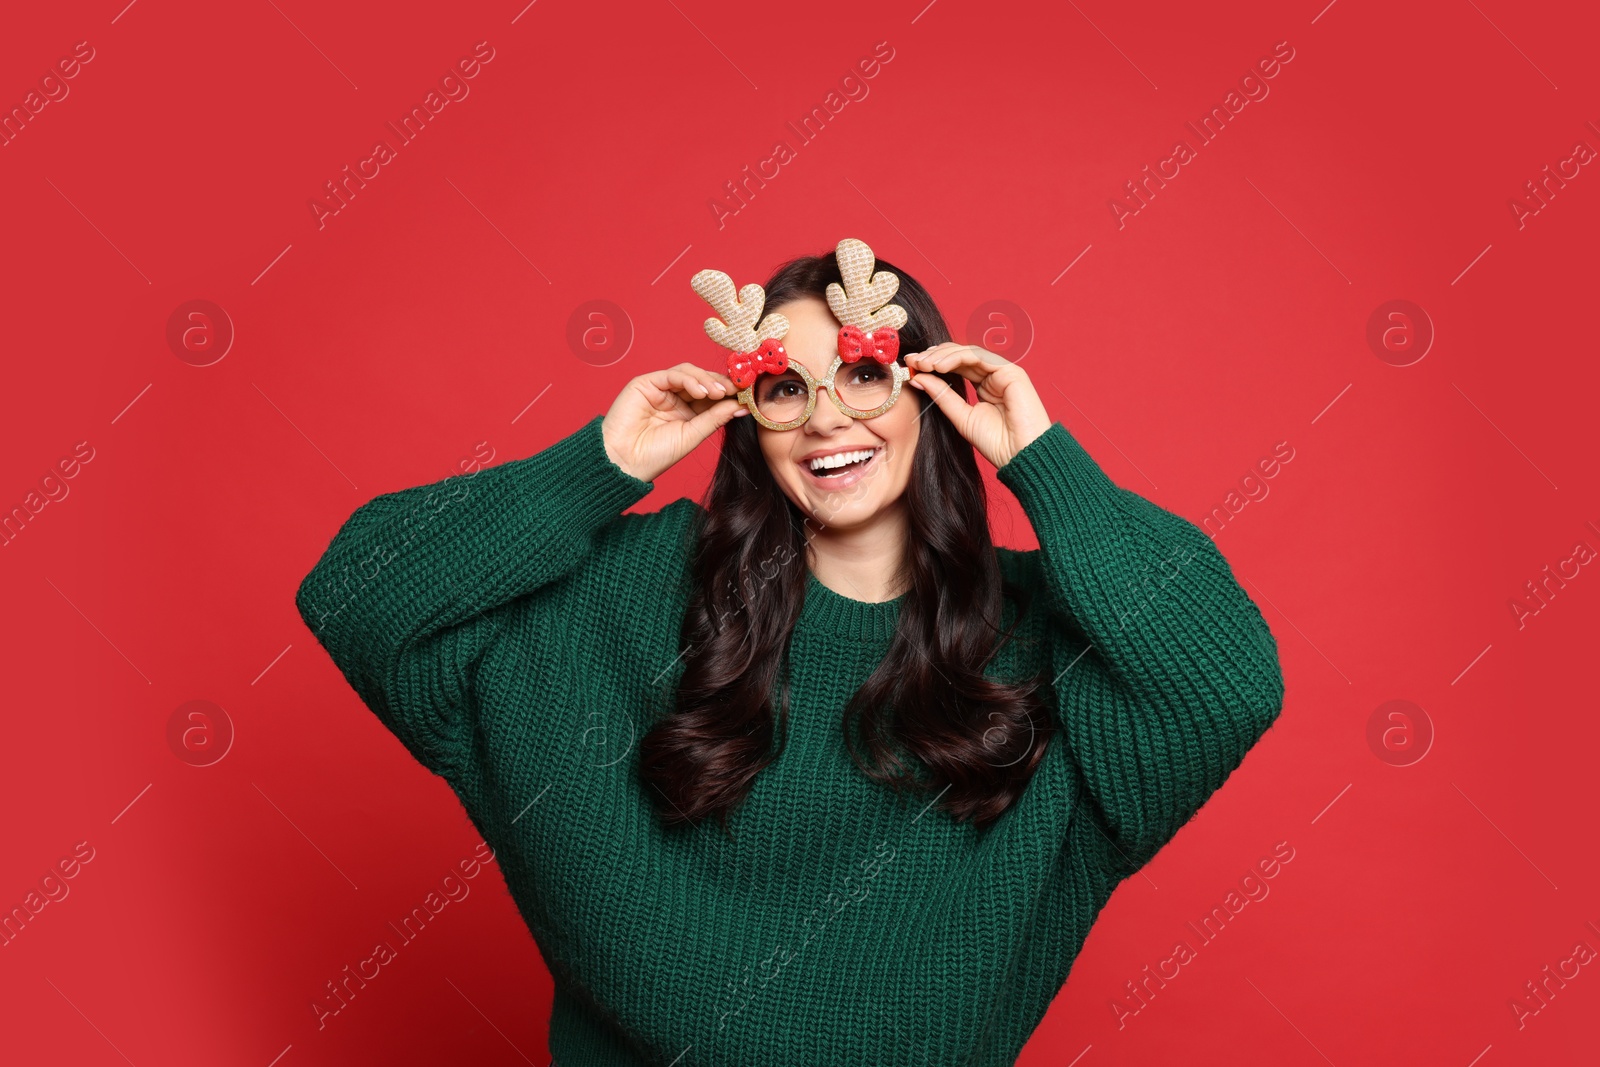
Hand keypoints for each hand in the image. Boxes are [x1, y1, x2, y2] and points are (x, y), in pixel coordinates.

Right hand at [601, 363, 745, 482]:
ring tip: (719, 392)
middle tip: (738, 388)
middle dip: (721, 383)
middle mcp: (674, 398)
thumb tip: (741, 405)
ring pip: (689, 373)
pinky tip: (701, 392)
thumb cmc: (655, 455)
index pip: (711, 394)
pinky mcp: (646, 383)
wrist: (625, 462)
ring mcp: (660, 389)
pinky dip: (689, 380)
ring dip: (707, 380)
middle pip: (702, 380)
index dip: (729, 392)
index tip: (748, 395)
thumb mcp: (693, 435)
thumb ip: (715, 418)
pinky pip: (672, 374)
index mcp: (687, 412)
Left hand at [905, 343, 1050, 467]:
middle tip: (912, 361)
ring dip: (942, 355)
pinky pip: (979, 356)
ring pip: (967, 352)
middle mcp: (992, 376)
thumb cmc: (996, 442)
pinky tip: (939, 366)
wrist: (1020, 456)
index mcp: (982, 386)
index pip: (954, 366)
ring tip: (923, 364)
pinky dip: (957, 358)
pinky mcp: (1011, 371)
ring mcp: (1002, 371)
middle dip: (933, 356)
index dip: (931, 363)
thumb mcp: (960, 417)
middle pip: (959, 355)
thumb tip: (918, 376)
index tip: (910, 366)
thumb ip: (941, 395)